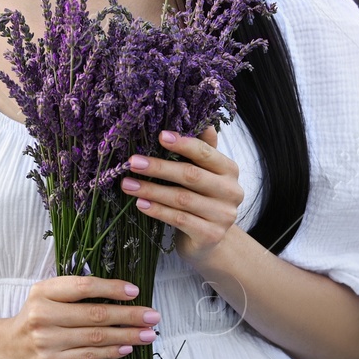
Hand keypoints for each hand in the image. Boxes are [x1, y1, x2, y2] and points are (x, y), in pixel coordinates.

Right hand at [1, 274, 161, 358]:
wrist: (5, 349)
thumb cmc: (34, 318)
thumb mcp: (45, 296)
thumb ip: (73, 291)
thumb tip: (119, 291)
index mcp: (44, 291)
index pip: (83, 286)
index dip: (111, 288)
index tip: (134, 292)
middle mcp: (43, 314)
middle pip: (95, 314)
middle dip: (128, 315)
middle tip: (153, 316)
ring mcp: (47, 340)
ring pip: (95, 337)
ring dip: (126, 336)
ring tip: (148, 335)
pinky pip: (88, 356)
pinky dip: (111, 352)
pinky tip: (127, 348)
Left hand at [119, 127, 243, 270]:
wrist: (210, 238)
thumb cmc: (201, 198)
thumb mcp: (204, 172)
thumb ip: (202, 148)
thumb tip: (201, 120)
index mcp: (229, 170)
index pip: (206, 153)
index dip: (183, 144)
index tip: (160, 136)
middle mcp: (231, 191)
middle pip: (191, 175)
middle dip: (159, 168)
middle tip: (133, 162)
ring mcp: (223, 215)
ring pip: (182, 199)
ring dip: (151, 190)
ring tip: (127, 184)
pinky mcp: (211, 235)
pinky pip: (179, 219)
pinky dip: (158, 211)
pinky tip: (140, 204)